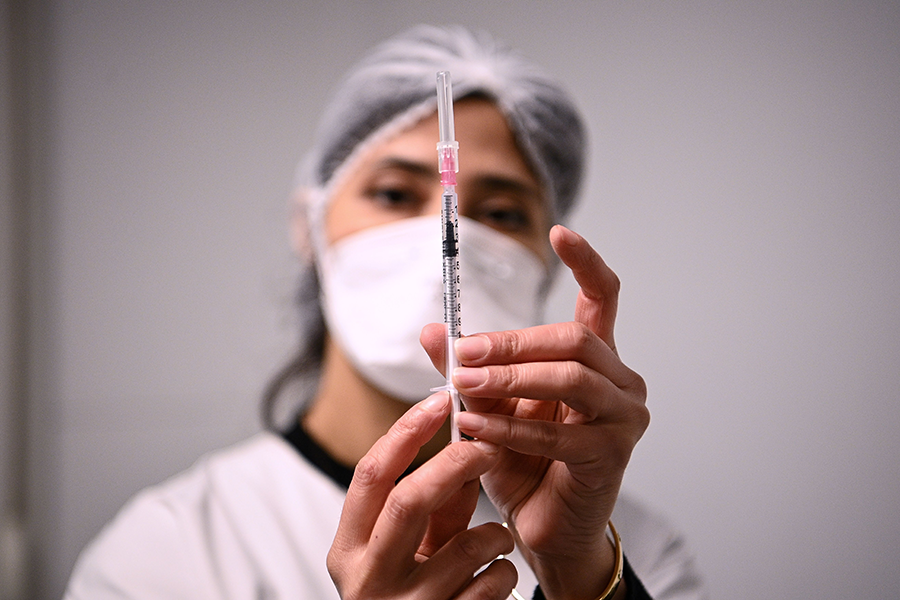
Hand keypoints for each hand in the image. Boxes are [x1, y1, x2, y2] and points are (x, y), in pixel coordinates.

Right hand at [328, 393, 518, 599]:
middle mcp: (367, 578)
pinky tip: (496, 576)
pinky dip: (505, 571)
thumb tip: (466, 441)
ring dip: (496, 533)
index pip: (371, 474)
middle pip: (410, 498)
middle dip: (455, 464)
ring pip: (470, 544)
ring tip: (498, 540)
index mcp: (349, 548)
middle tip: (486, 446)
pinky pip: (494, 583)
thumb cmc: (411, 592)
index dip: (406, 431)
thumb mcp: (410, 548)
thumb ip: (433, 502)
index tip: (439, 401)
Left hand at [421, 225, 648, 599]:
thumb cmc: (523, 464)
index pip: (602, 298)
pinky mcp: (613, 455)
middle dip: (514, 343)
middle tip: (466, 355)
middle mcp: (619, 382)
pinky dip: (512, 429)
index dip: (585, 262)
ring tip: (466, 386)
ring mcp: (623, 418)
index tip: (561, 232)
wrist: (545, 527)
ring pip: (571, 378)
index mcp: (594, 360)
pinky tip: (475, 428)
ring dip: (512, 380)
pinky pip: (560, 434)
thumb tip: (433, 330)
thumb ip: (468, 370)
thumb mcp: (489, 408)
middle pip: (573, 338)